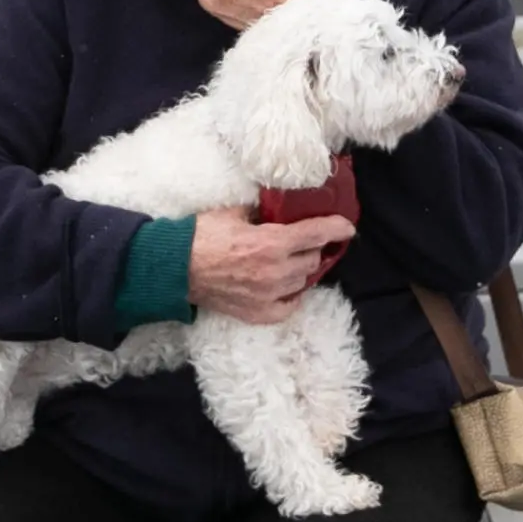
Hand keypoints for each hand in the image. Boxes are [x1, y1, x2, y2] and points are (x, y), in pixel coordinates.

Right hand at [187, 209, 354, 324]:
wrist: (175, 268)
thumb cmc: (201, 236)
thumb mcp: (233, 213)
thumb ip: (260, 212)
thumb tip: (275, 208)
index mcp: (272, 242)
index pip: (317, 234)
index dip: (336, 228)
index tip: (347, 226)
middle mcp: (276, 271)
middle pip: (312, 259)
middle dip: (311, 248)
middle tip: (303, 241)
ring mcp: (268, 295)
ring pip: (303, 281)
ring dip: (301, 270)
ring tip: (290, 261)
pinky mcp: (258, 312)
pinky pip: (289, 306)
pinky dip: (292, 296)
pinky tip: (286, 287)